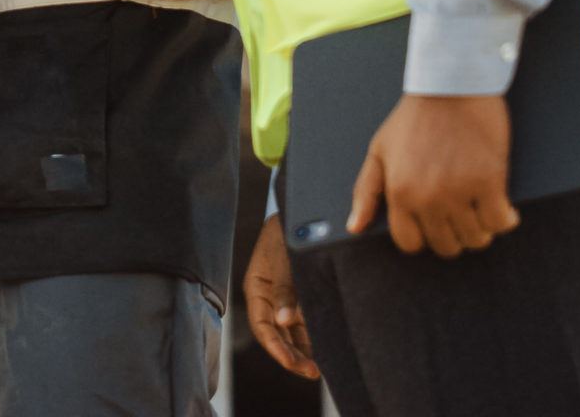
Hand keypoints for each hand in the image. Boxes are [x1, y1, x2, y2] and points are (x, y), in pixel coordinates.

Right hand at [243, 214, 317, 377]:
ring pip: (289, 331)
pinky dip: (310, 335)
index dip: (277, 349)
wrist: (300, 208)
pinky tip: (323, 345)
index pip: (262, 327)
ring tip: (320, 366)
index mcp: (257, 288)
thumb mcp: (284, 259)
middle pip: (276, 334)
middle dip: (292, 355)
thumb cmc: (286, 230)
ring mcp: (282, 296)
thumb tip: (284, 322)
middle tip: (313, 371)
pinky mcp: (297, 293)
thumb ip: (285, 290)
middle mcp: (268, 296)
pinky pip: (300, 321)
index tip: (295, 364)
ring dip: (302, 349)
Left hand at [348, 93, 518, 256]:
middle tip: (460, 214)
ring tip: (479, 209)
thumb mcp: (380, 150)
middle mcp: (428, 197)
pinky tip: (502, 207)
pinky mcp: (490, 181)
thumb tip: (355, 226)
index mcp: (400, 192)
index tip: (434, 223)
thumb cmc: (415, 116)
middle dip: (453, 234)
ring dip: (480, 229)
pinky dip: (504, 219)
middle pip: (445, 245)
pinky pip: (501, 222)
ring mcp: (460, 191)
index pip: (410, 243)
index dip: (423, 236)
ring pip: (475, 238)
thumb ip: (366, 191)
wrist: (452, 84)